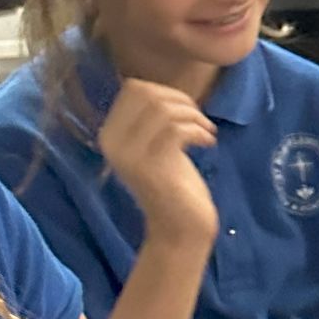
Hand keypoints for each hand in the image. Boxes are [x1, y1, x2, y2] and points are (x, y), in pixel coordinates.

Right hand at [99, 80, 217, 245]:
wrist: (179, 229)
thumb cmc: (174, 183)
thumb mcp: (156, 144)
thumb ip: (152, 118)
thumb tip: (163, 89)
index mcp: (110, 134)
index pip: (133, 89)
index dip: (166, 91)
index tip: (186, 110)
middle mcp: (112, 144)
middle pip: (147, 93)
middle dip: (181, 100)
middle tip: (199, 120)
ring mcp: (129, 157)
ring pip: (162, 110)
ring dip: (193, 116)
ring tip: (206, 131)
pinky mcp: (151, 169)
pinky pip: (175, 130)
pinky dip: (198, 130)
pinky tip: (208, 143)